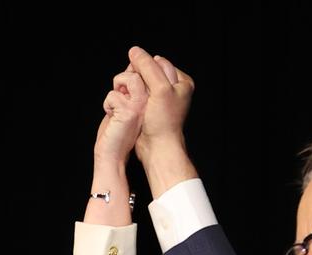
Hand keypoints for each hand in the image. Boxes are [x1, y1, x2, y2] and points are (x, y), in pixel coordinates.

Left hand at [93, 68, 147, 167]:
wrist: (112, 153)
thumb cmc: (116, 130)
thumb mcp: (125, 102)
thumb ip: (129, 87)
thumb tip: (131, 65)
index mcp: (149, 98)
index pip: (143, 71)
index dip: (129, 74)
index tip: (122, 93)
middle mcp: (149, 101)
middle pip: (136, 71)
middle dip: (121, 81)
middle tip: (118, 101)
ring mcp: (142, 105)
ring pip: (129, 77)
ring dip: (116, 89)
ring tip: (115, 106)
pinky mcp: (131, 111)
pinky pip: (114, 94)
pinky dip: (107, 104)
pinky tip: (112, 116)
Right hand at [127, 47, 197, 197]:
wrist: (157, 147)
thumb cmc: (163, 121)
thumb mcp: (159, 89)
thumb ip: (147, 67)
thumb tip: (134, 50)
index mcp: (182, 82)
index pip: (158, 62)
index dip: (146, 69)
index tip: (142, 83)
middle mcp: (173, 89)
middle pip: (148, 71)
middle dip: (138, 78)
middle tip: (136, 91)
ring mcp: (160, 99)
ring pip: (140, 82)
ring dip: (132, 87)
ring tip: (132, 99)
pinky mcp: (149, 108)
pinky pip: (136, 94)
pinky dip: (130, 96)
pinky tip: (129, 103)